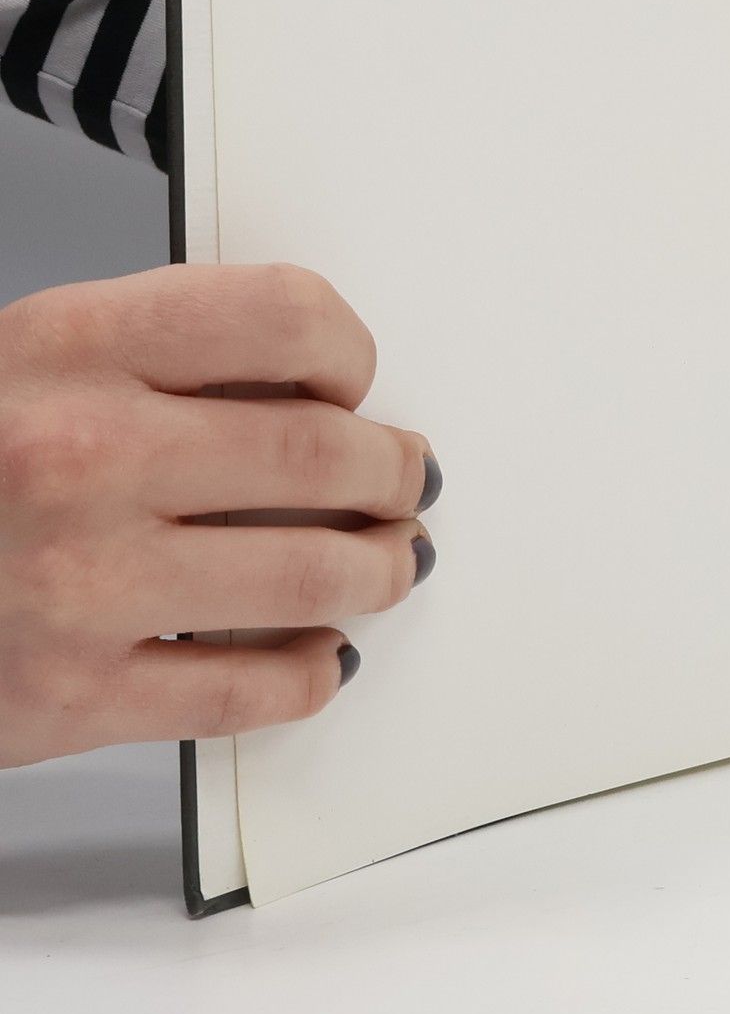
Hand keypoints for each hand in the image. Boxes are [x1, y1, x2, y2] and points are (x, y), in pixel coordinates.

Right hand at [0, 264, 436, 767]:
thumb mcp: (28, 362)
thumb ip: (160, 361)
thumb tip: (319, 392)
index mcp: (73, 345)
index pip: (286, 315)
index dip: (348, 349)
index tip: (356, 381)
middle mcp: (81, 454)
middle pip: (322, 455)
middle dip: (392, 472)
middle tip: (409, 479)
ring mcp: (79, 583)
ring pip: (311, 576)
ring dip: (379, 570)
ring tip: (391, 562)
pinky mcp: (67, 698)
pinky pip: (245, 690)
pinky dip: (310, 674)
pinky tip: (321, 656)